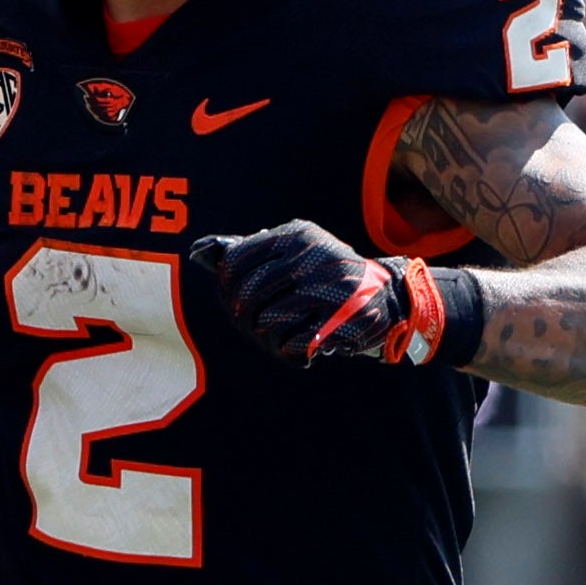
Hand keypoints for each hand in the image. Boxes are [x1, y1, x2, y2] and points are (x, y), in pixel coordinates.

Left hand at [189, 222, 471, 366]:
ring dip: (267, 335)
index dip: (226, 286)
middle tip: (249, 325)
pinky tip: (297, 343)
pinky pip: (293, 341)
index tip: (230, 299)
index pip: (237, 261)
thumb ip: (249, 252)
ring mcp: (328, 287)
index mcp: (297, 236)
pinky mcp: (342, 318)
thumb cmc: (326, 277)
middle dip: (242, 316)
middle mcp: (312, 256)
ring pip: (268, 321)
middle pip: (248, 294)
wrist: (388, 297)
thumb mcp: (294, 252)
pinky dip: (289, 348)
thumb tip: (197, 251)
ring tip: (277, 334)